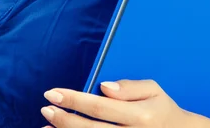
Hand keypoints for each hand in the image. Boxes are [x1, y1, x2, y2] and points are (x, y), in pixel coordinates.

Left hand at [41, 79, 196, 126]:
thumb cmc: (164, 110)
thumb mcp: (154, 90)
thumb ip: (129, 87)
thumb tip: (103, 86)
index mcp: (139, 115)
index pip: (99, 106)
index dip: (73, 99)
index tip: (52, 92)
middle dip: (63, 119)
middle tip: (45, 108)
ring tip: (46, 127)